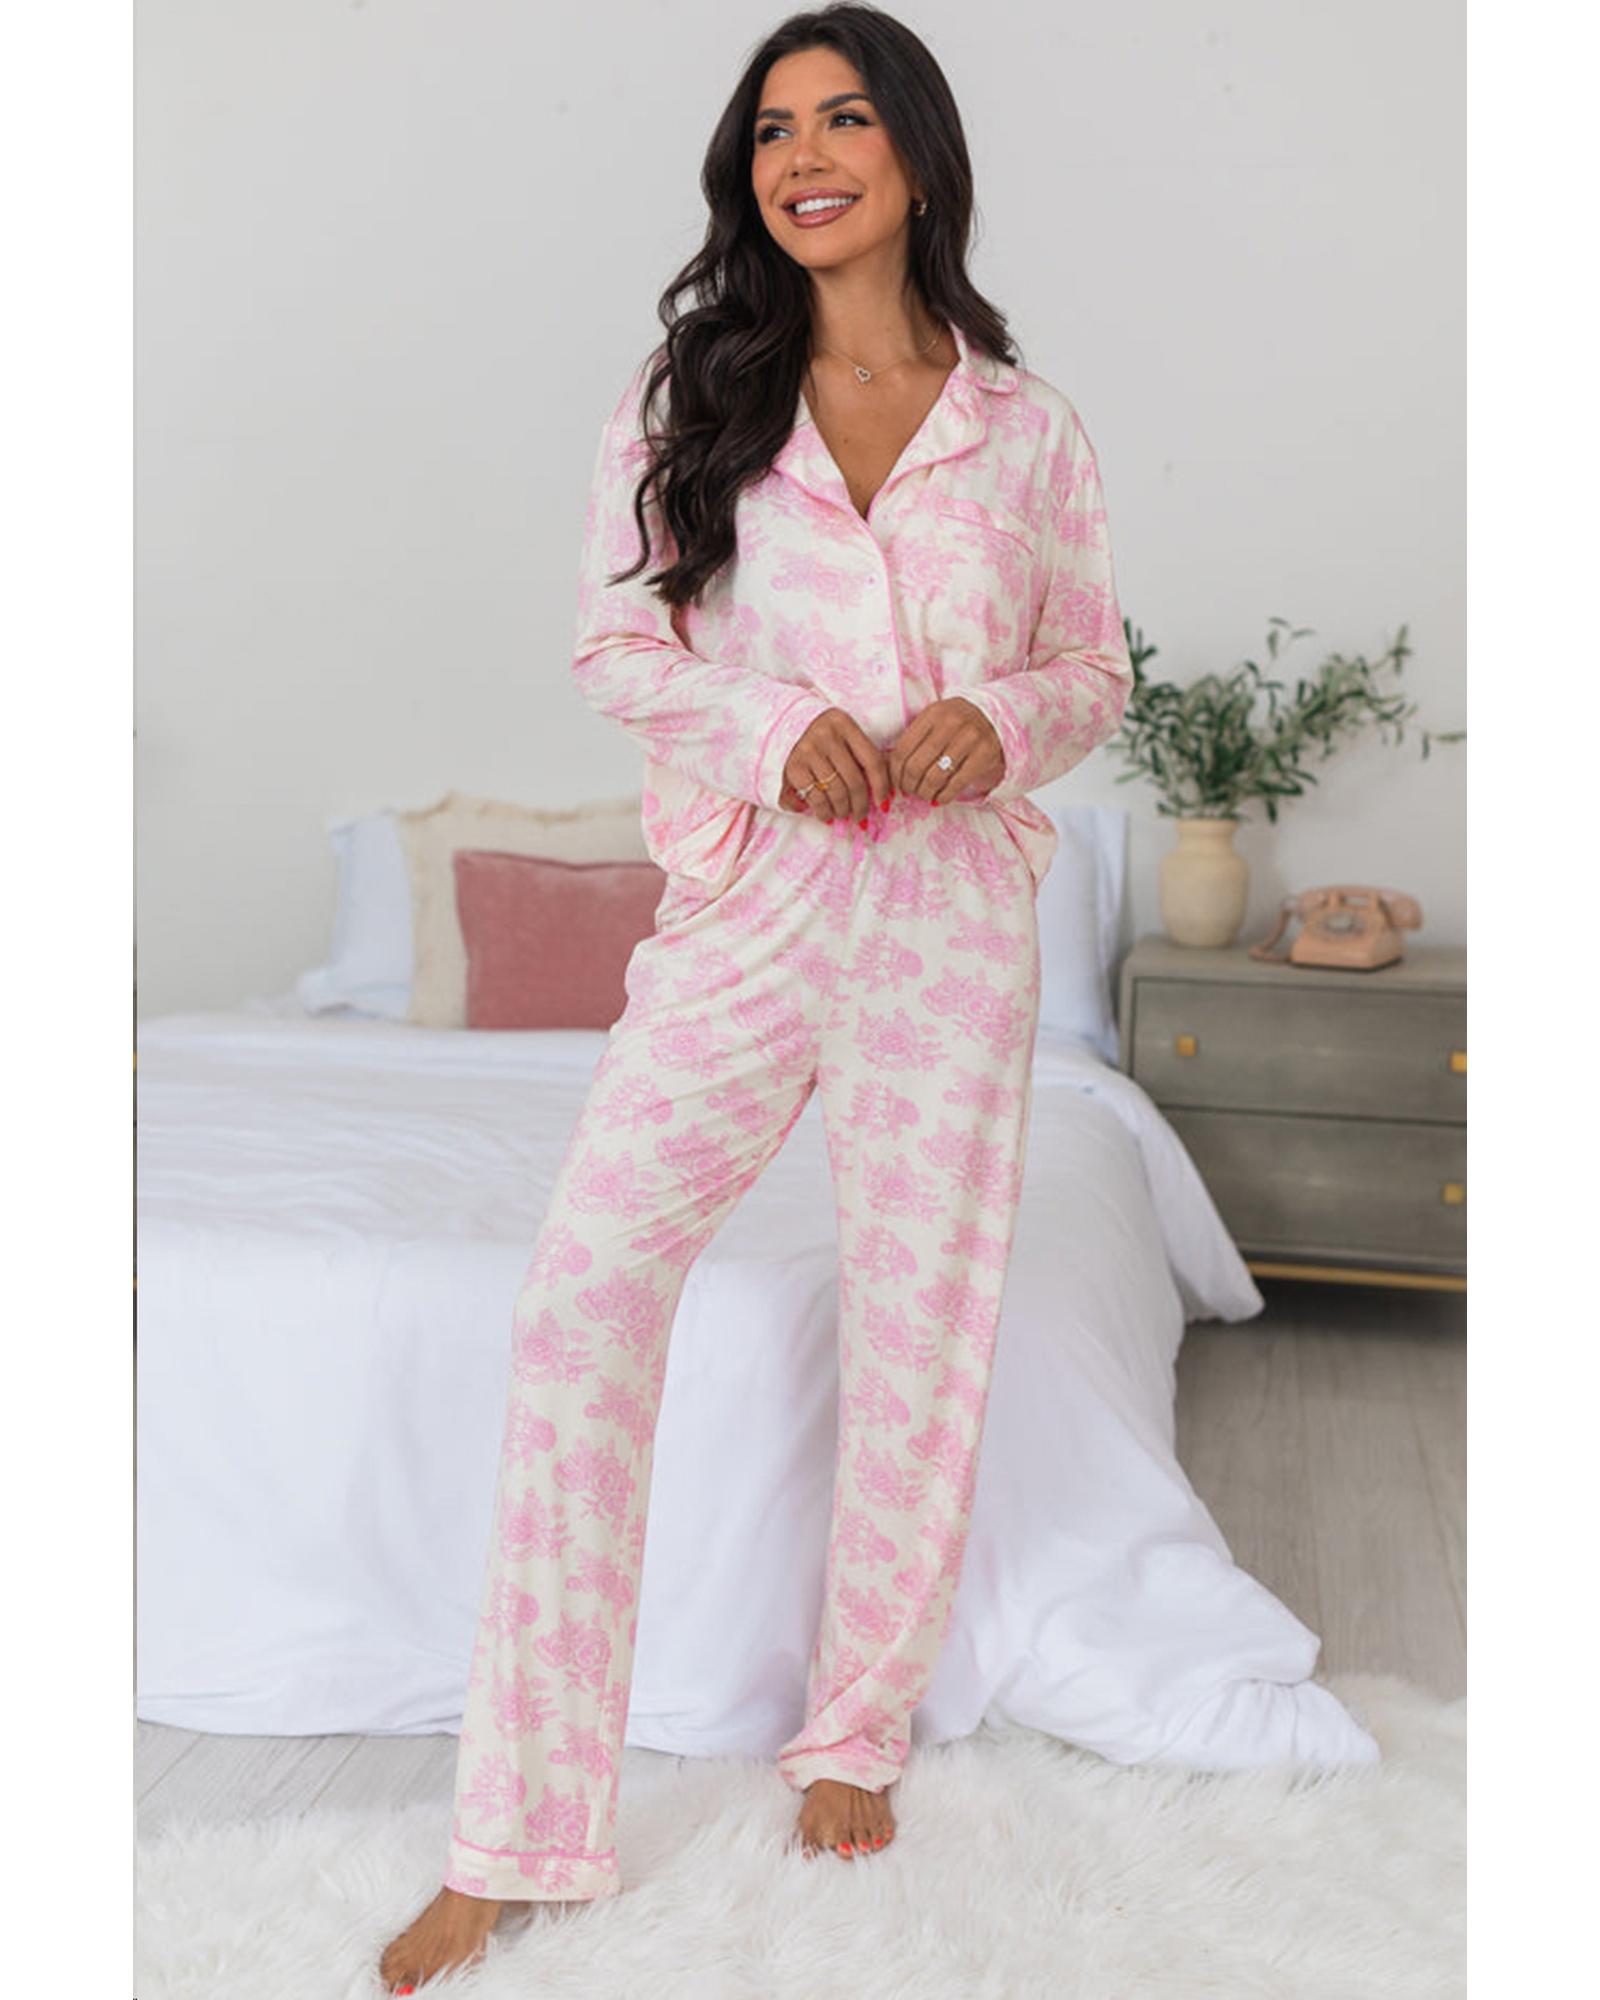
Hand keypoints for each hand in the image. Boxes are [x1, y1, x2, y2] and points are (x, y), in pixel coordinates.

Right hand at [778, 708, 892, 822]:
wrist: (781, 725)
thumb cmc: (820, 735)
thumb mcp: (842, 734)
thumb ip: (860, 755)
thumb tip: (881, 796)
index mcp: (845, 725)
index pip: (872, 761)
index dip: (881, 787)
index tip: (883, 804)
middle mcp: (827, 736)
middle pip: (855, 781)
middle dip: (860, 805)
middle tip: (860, 816)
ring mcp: (808, 751)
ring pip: (836, 793)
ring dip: (842, 811)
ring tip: (842, 815)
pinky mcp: (793, 767)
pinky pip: (815, 798)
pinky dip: (823, 811)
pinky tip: (826, 814)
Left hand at [887, 697, 1004, 804]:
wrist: (995, 717)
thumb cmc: (956, 723)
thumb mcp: (935, 721)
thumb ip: (915, 739)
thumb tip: (891, 771)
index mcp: (932, 714)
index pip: (902, 750)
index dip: (895, 773)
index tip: (896, 783)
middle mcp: (951, 723)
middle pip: (916, 766)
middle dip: (909, 785)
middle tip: (910, 792)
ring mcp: (970, 738)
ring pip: (934, 777)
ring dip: (925, 793)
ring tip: (924, 795)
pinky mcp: (984, 754)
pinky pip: (956, 783)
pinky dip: (944, 796)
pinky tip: (939, 798)